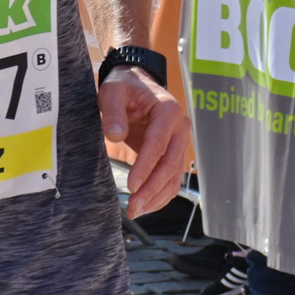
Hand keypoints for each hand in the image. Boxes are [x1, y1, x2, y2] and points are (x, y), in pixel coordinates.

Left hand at [98, 67, 190, 217]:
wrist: (135, 83)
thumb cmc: (124, 86)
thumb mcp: (113, 91)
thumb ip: (113, 112)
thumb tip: (115, 136)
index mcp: (168, 110)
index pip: (158, 144)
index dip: (145, 167)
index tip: (131, 185)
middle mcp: (181, 127)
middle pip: (170, 165)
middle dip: (151, 189)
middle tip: (132, 207)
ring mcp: (180, 142)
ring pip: (174, 177)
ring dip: (156, 197)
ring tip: (135, 211)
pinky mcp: (174, 153)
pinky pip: (172, 179)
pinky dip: (160, 195)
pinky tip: (145, 206)